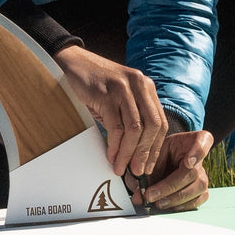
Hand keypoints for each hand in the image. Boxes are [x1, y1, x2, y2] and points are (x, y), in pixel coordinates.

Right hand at [54, 44, 167, 178]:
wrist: (74, 64)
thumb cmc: (97, 85)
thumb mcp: (120, 99)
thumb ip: (131, 118)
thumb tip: (135, 152)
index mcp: (147, 87)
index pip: (160, 122)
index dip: (156, 147)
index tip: (149, 164)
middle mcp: (140, 85)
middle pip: (152, 126)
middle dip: (146, 153)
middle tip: (138, 170)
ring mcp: (123, 89)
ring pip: (135, 129)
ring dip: (128, 153)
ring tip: (121, 167)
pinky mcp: (107, 94)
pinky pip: (116, 126)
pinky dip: (114, 145)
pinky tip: (110, 155)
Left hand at [136, 128, 212, 212]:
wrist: (168, 158)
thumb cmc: (162, 152)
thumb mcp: (154, 152)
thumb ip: (147, 169)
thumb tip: (138, 195)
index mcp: (193, 140)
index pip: (203, 141)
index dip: (197, 152)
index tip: (188, 162)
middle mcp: (202, 158)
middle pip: (193, 173)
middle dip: (170, 187)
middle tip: (152, 195)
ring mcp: (204, 174)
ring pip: (197, 188)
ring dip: (175, 199)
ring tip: (158, 203)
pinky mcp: (202, 190)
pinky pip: (198, 200)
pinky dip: (183, 206)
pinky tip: (169, 207)